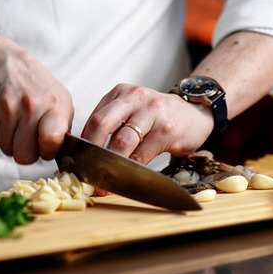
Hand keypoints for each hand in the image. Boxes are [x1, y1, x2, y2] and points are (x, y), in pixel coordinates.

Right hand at [0, 39, 73, 163]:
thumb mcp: (61, 101)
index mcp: (56, 104)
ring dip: (11, 141)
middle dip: (26, 150)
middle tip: (28, 134)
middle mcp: (32, 104)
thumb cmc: (36, 87)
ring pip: (7, 150)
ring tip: (15, 121)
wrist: (2, 63)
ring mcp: (8, 107)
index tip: (46, 143)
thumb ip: (63, 129)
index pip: (52, 141)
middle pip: (25, 157)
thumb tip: (63, 156)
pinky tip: (3, 117)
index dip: (48, 150)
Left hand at [81, 84, 214, 164]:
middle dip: (91, 152)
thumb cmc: (159, 117)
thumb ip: (112, 126)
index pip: (94, 118)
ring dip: (110, 165)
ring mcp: (153, 112)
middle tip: (86, 173)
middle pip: (102, 124)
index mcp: (121, 92)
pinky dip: (132, 168)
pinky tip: (126, 177)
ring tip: (104, 181)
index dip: (83, 143)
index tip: (77, 163)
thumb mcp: (133, 111)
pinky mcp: (167, 129)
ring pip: (122, 141)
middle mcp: (135, 97)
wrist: (195, 114)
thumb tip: (86, 155)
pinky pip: (143, 153)